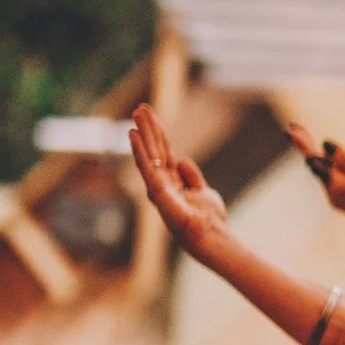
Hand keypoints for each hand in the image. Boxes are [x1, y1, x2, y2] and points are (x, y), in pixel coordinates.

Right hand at [129, 102, 228, 255]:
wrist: (211, 236)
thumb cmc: (208, 220)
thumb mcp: (203, 192)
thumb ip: (191, 176)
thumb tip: (181, 159)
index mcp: (172, 181)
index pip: (164, 152)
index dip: (158, 134)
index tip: (151, 115)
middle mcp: (161, 182)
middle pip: (154, 149)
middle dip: (148, 128)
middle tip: (141, 107)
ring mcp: (157, 186)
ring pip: (149, 153)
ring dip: (143, 132)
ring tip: (137, 114)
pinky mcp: (156, 190)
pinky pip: (146, 165)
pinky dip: (139, 149)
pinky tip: (133, 133)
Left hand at [284, 123, 344, 243]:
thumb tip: (325, 145)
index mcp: (337, 185)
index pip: (314, 159)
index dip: (302, 143)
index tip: (290, 129)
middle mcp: (333, 193)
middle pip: (317, 165)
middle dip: (307, 146)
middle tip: (295, 128)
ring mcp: (339, 199)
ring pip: (326, 174)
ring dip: (319, 157)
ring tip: (307, 140)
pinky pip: (335, 181)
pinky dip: (332, 168)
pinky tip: (332, 163)